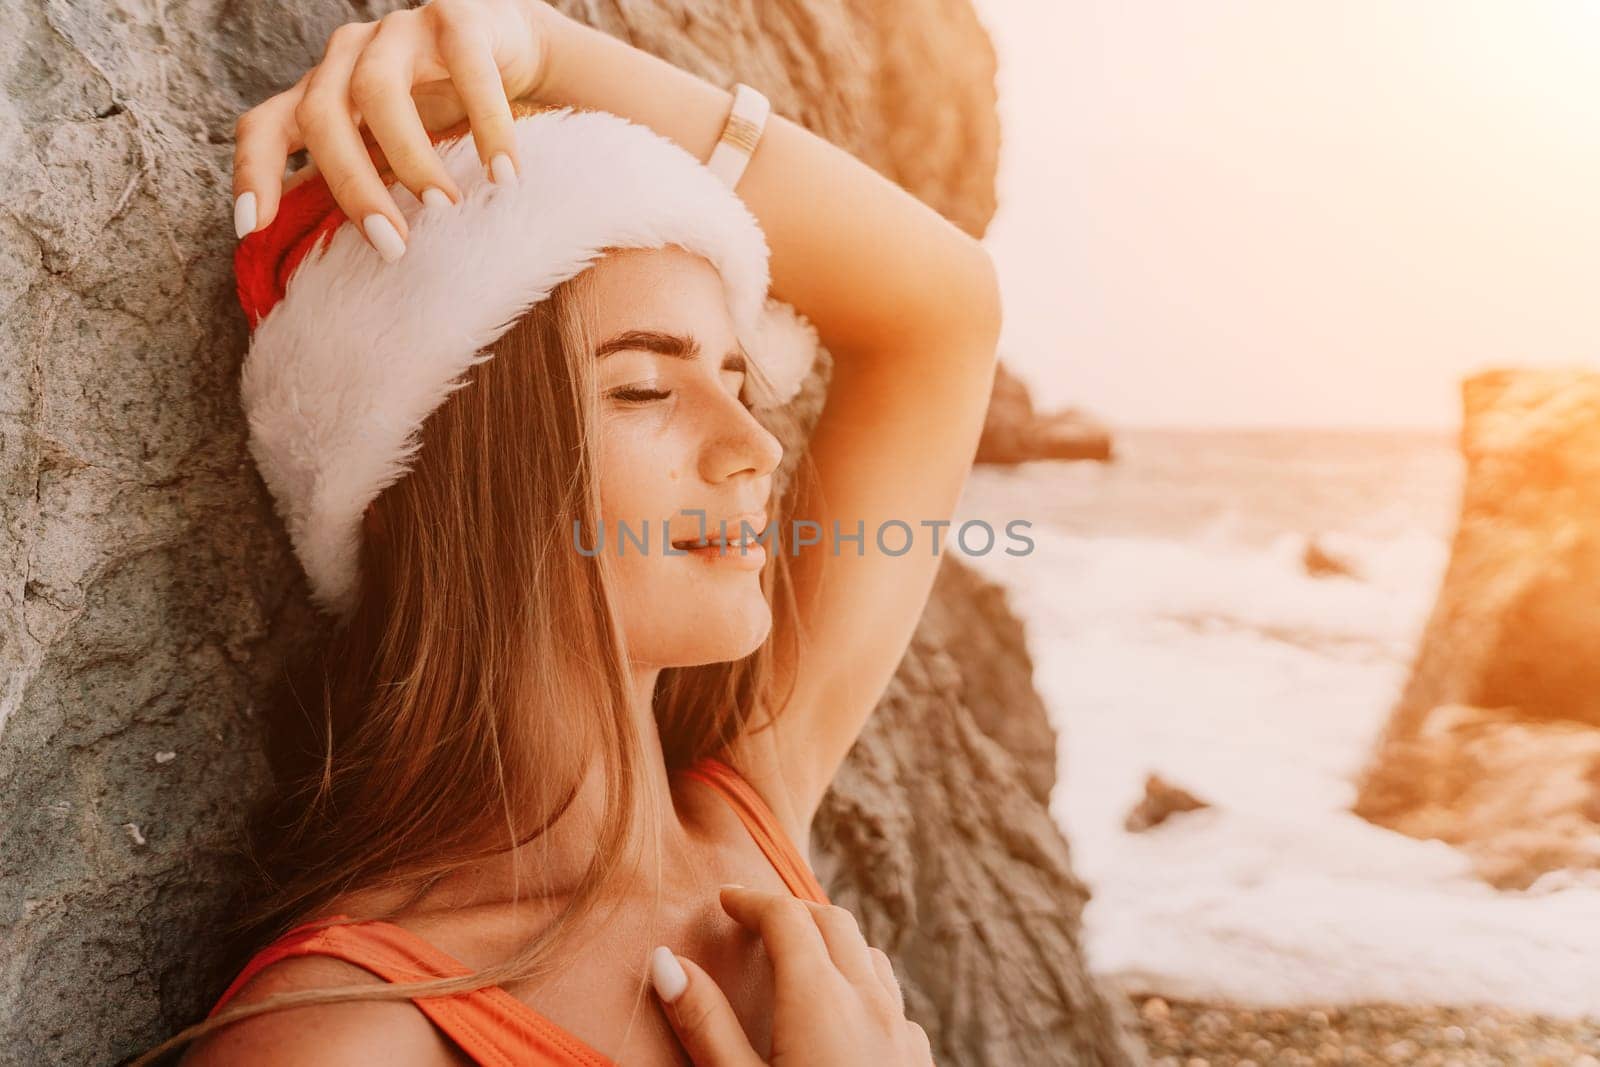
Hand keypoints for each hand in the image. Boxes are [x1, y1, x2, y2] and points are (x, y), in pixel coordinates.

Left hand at [230, 0, 573, 252]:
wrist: (512, 51)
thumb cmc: (446, 113)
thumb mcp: (392, 152)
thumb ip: (363, 186)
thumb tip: (332, 270)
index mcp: (322, 91)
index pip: (265, 126)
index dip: (251, 174)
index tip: (254, 229)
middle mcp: (347, 55)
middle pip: (322, 116)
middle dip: (353, 186)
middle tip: (393, 245)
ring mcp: (398, 32)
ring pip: (378, 90)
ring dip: (410, 157)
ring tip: (447, 208)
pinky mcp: (456, 18)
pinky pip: (466, 70)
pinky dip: (486, 126)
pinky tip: (504, 175)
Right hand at [649, 884, 933, 1066]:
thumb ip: (704, 1023)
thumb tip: (665, 960)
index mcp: (820, 1000)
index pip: (786, 918)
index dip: (751, 901)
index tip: (723, 899)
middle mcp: (870, 1004)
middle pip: (835, 924)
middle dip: (792, 912)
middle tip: (753, 920)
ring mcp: (904, 1034)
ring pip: (871, 958)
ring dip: (833, 943)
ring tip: (795, 959)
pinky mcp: (920, 1065)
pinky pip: (893, 1001)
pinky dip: (863, 985)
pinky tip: (843, 1018)